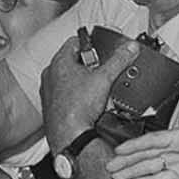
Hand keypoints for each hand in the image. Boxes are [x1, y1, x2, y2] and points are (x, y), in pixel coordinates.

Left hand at [39, 34, 137, 151]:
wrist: (68, 137)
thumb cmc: (77, 109)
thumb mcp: (104, 79)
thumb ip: (118, 60)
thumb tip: (129, 48)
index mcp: (59, 62)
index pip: (75, 42)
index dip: (91, 43)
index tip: (101, 48)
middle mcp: (50, 75)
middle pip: (73, 60)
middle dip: (90, 65)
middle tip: (102, 72)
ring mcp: (49, 91)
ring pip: (69, 78)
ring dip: (83, 81)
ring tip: (97, 89)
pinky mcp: (51, 106)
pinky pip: (66, 94)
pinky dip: (77, 96)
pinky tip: (88, 103)